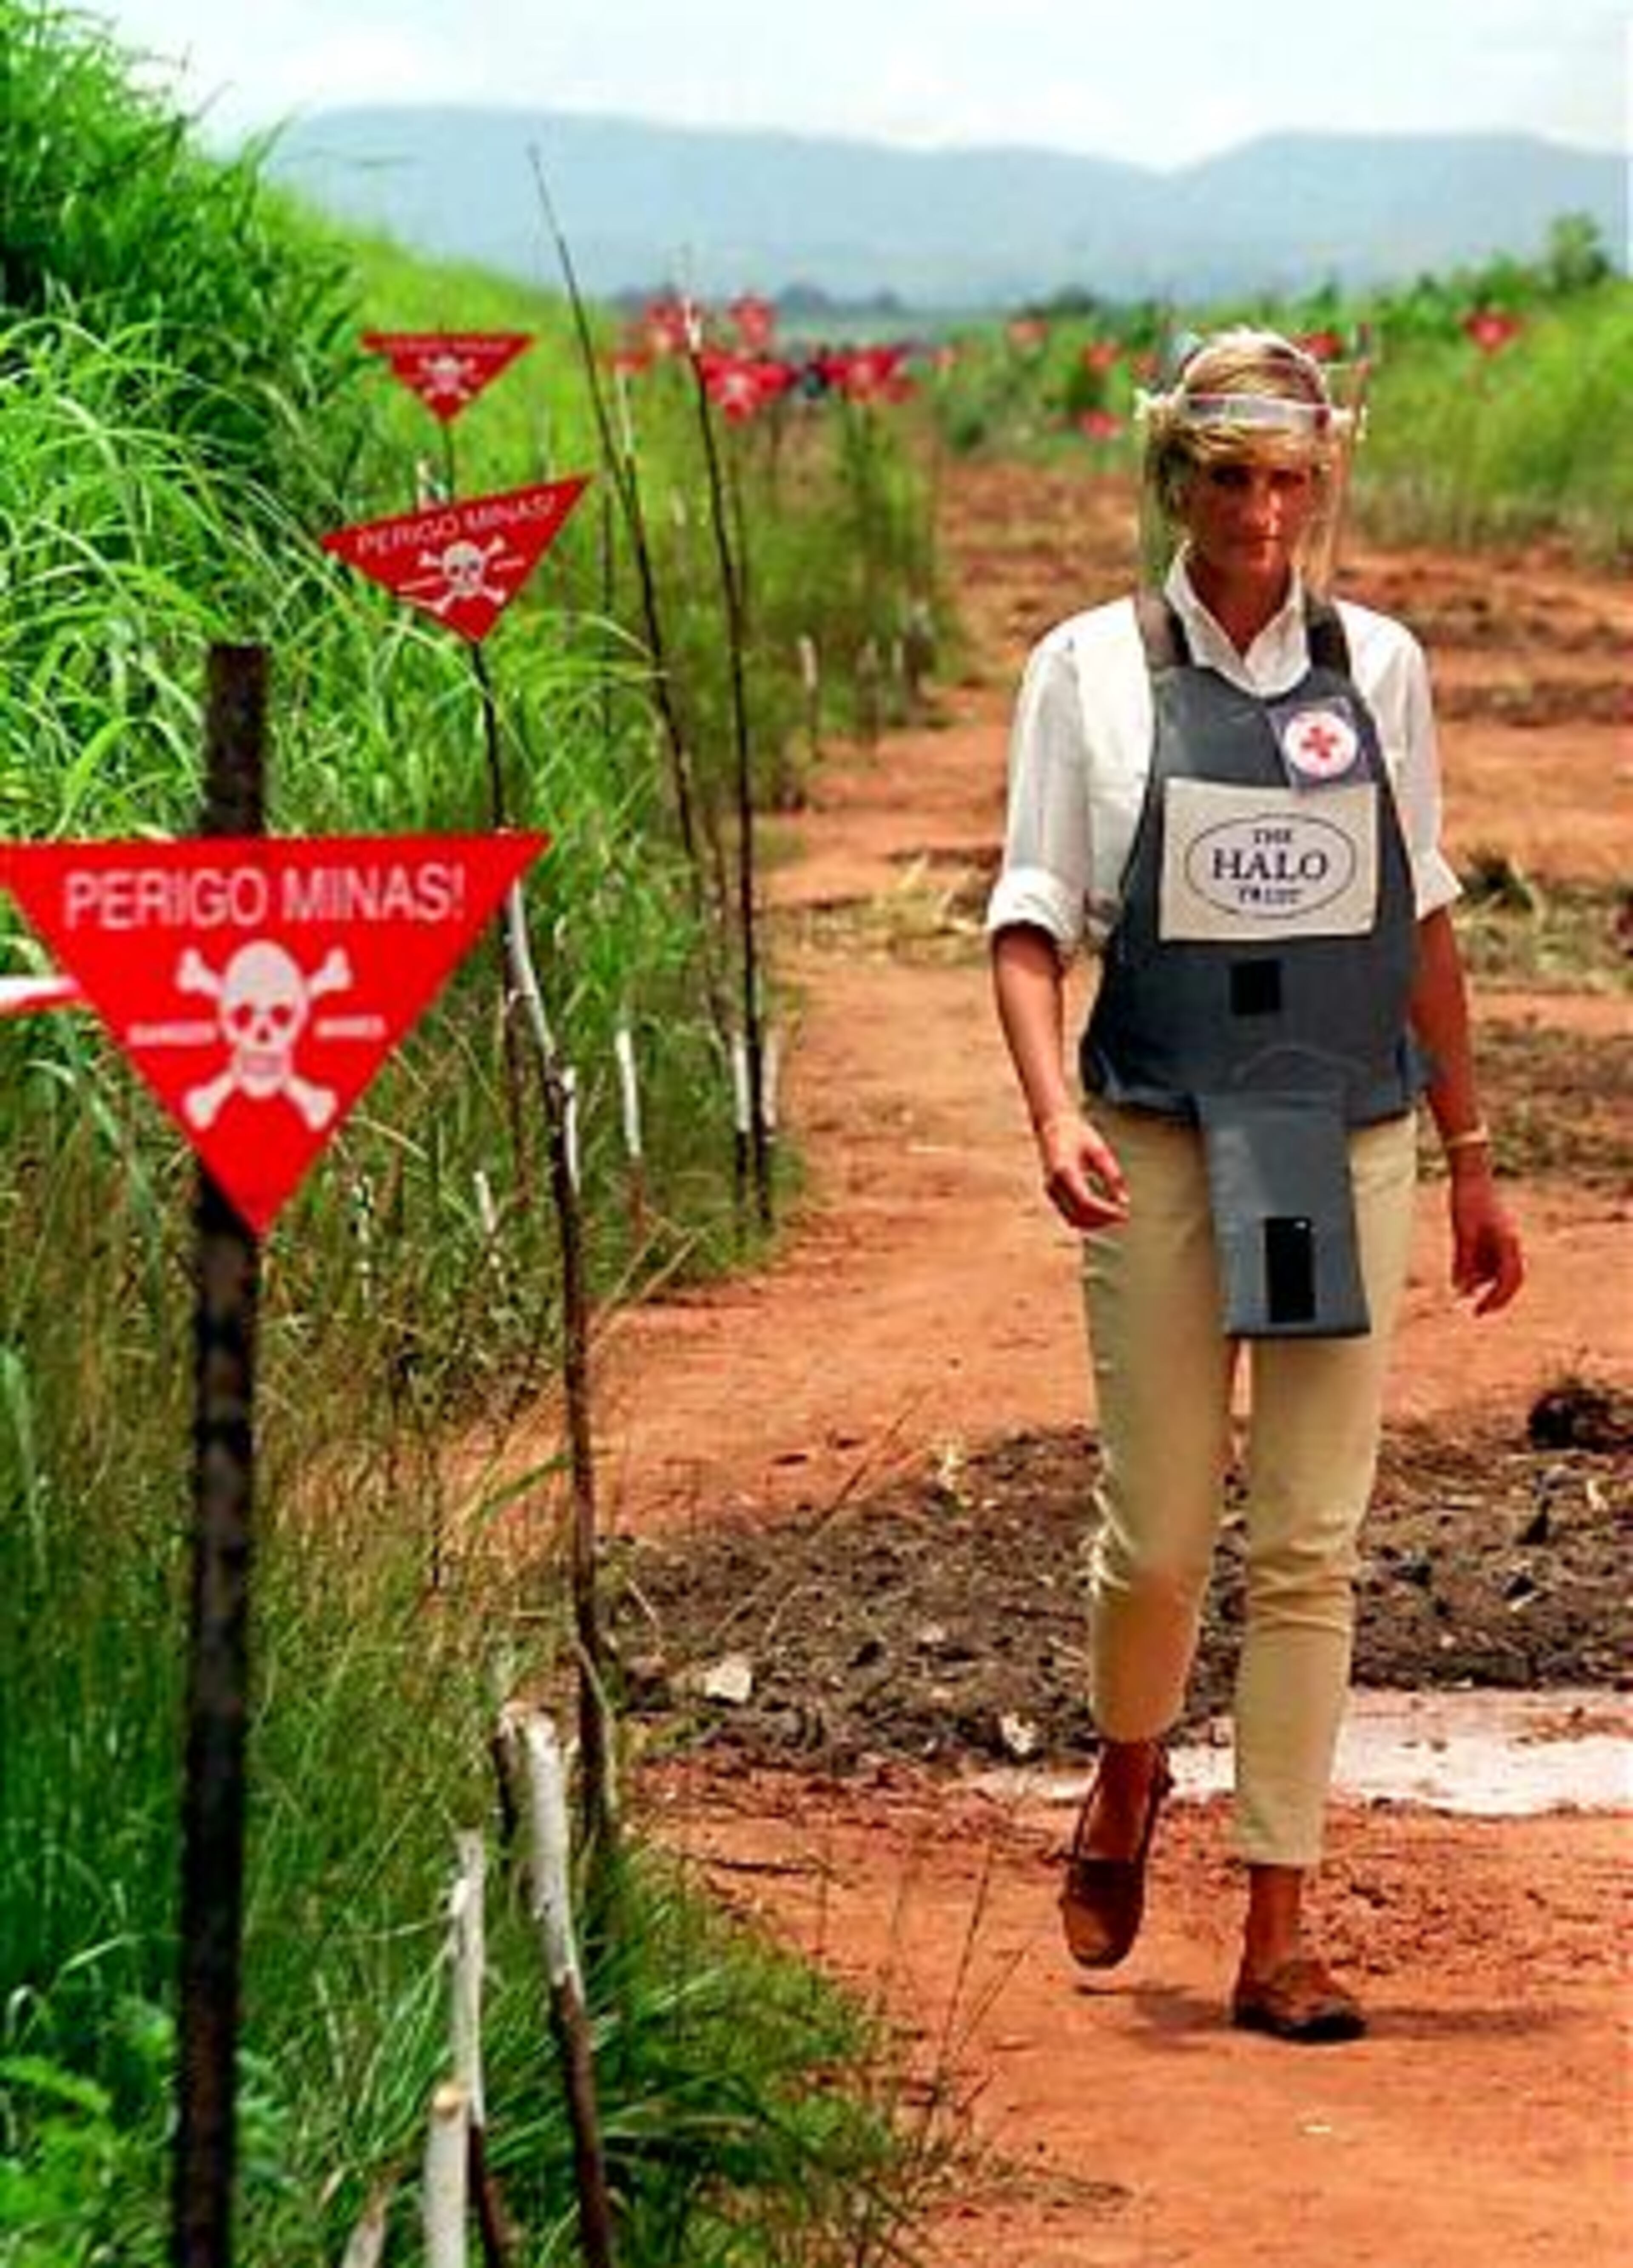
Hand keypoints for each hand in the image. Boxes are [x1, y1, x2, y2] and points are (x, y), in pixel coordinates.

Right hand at [1036, 1108, 1129, 1231]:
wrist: (1054, 1125)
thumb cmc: (1077, 1134)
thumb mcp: (1100, 1151)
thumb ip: (1113, 1176)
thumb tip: (1124, 1201)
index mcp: (1064, 1170)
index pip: (1086, 1202)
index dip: (1106, 1212)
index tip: (1124, 1214)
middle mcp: (1053, 1184)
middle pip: (1078, 1215)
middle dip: (1102, 1220)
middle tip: (1123, 1216)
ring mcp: (1050, 1190)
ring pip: (1073, 1219)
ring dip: (1094, 1222)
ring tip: (1114, 1215)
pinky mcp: (1052, 1193)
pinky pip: (1069, 1214)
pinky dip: (1086, 1218)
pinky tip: (1102, 1211)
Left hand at [1448, 1165, 1522, 1314]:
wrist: (1470, 1176)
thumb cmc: (1467, 1202)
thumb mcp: (1462, 1233)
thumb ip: (1463, 1261)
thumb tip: (1460, 1290)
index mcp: (1508, 1243)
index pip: (1509, 1279)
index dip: (1497, 1299)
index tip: (1481, 1312)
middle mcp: (1509, 1244)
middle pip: (1507, 1279)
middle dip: (1493, 1297)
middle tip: (1476, 1313)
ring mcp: (1501, 1240)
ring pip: (1495, 1271)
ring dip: (1481, 1284)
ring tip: (1461, 1295)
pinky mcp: (1492, 1236)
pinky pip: (1486, 1261)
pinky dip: (1476, 1272)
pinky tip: (1461, 1281)